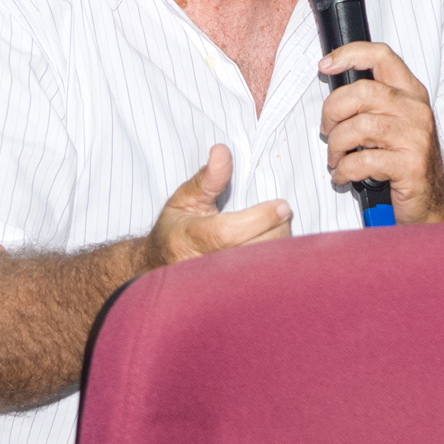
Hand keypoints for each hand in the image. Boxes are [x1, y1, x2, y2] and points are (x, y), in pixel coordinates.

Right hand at [141, 145, 290, 268]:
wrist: (162, 266)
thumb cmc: (176, 229)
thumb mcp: (185, 198)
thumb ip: (207, 178)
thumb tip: (222, 150)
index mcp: (192, 238)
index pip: (231, 232)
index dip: (261, 218)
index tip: (282, 205)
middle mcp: (206, 264)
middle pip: (254, 250)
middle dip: (276, 228)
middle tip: (281, 212)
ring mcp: (220, 283)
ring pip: (263, 267)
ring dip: (278, 244)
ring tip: (276, 226)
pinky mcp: (233, 292)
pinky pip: (263, 279)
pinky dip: (274, 261)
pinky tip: (271, 245)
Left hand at [318, 42, 443, 223]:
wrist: (433, 201)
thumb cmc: (405, 159)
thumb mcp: (394, 122)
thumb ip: (372, 102)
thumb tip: (333, 89)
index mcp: (411, 93)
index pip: (381, 56)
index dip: (349, 55)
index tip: (326, 65)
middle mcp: (416, 110)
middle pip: (361, 92)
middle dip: (332, 111)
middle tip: (326, 129)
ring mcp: (416, 137)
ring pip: (358, 127)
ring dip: (336, 145)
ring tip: (335, 158)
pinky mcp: (411, 166)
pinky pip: (363, 161)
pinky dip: (344, 170)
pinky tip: (343, 176)